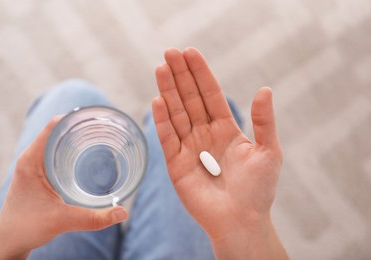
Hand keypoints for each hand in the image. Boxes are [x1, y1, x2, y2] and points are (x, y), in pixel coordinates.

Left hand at [0, 116, 127, 259]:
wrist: (10, 240)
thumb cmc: (27, 227)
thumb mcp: (62, 221)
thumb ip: (94, 218)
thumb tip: (123, 212)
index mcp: (32, 160)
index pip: (53, 126)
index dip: (75, 118)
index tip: (97, 117)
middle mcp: (33, 157)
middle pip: (59, 130)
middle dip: (82, 126)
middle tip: (107, 128)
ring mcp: (36, 164)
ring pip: (59, 141)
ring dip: (79, 137)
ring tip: (103, 136)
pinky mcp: (41, 173)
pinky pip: (59, 152)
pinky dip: (75, 149)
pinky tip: (91, 155)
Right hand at [153, 48, 286, 258]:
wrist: (242, 221)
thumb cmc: (258, 189)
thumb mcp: (269, 151)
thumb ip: (264, 121)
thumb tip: (265, 89)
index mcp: (226, 128)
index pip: (211, 94)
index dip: (201, 74)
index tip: (190, 53)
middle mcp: (205, 134)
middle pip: (190, 99)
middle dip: (180, 76)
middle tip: (170, 52)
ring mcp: (189, 148)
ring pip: (176, 113)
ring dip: (168, 91)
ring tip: (161, 68)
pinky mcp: (176, 164)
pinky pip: (168, 138)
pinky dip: (162, 120)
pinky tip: (158, 100)